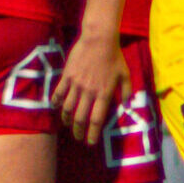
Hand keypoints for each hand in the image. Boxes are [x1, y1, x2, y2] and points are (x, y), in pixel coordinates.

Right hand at [54, 30, 129, 145]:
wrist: (99, 39)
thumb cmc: (114, 56)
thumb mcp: (125, 74)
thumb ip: (127, 91)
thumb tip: (126, 105)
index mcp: (104, 94)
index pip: (97, 120)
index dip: (92, 133)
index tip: (90, 142)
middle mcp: (89, 92)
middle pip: (80, 118)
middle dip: (78, 131)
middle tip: (78, 137)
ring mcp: (77, 85)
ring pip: (68, 108)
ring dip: (66, 119)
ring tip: (67, 124)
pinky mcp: (67, 76)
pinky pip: (59, 93)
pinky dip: (56, 102)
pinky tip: (56, 107)